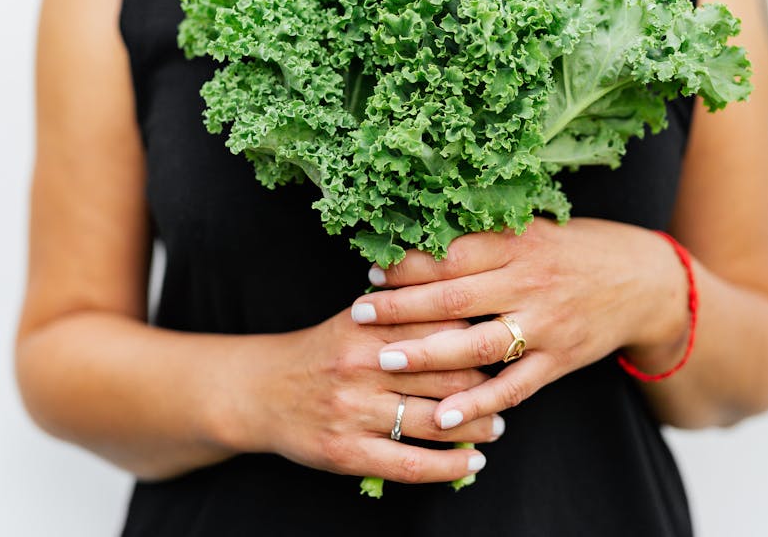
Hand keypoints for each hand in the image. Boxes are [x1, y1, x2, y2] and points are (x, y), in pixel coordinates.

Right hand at [241, 309, 501, 484]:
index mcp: (368, 325)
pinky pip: (408, 464)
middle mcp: (361, 365)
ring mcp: (353, 410)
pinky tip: (472, 464)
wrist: (260, 390)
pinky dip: (447, 466)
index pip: (440, 327)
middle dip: (485, 385)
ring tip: (496, 427)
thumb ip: (404, 309)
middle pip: (444, 374)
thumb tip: (467, 302)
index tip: (502, 344)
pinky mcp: (345, 451)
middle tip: (508, 390)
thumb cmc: (321, 351)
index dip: (478, 338)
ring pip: (432, 421)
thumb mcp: (356, 318)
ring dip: (475, 427)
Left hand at [349, 218, 690, 431]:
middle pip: (454, 298)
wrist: (645, 280)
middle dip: (401, 308)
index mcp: (518, 242)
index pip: (452, 253)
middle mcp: (529, 282)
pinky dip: (478, 404)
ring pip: (478, 344)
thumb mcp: (534, 228)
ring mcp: (545, 325)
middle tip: (360, 315)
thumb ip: (485, 234)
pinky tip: (444, 416)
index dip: (408, 263)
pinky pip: (514, 387)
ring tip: (386, 360)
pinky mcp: (560, 360)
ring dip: (429, 355)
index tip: (372, 270)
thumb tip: (421, 233)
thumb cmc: (577, 249)